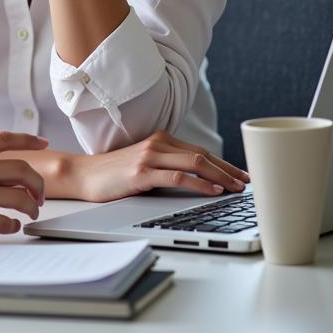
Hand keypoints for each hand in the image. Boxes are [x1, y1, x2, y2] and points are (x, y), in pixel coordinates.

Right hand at [0, 131, 47, 238]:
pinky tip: (10, 226)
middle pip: (23, 170)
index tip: (43, 143)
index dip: (29, 140)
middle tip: (38, 193)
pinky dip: (13, 225)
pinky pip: (6, 223)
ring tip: (29, 212)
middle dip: (38, 183)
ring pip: (21, 198)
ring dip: (31, 206)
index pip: (6, 139)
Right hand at [68, 130, 249, 202]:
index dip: (225, 164)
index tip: (243, 175)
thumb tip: (199, 181)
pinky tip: (213, 191)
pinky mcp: (141, 172)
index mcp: (160, 140)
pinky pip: (178, 177)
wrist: (84, 175)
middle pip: (203, 155)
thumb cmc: (114, 174)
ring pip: (195, 163)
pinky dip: (200, 184)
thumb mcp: (145, 166)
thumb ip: (167, 166)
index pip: (200, 151)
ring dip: (221, 176)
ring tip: (237, 188)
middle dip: (229, 170)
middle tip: (249, 183)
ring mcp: (149, 157)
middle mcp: (157, 144)